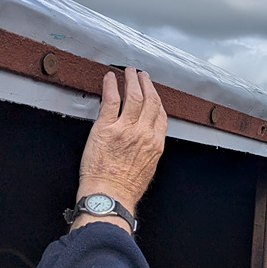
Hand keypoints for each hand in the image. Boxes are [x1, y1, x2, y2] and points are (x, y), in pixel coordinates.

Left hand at [75, 68, 167, 223]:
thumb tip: (144, 142)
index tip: (153, 93)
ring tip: (129, 72)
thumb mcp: (147, 169)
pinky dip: (111, 86)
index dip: (157, 99)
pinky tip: (110, 78)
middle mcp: (143, 134)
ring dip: (132, 80)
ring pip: (134, 96)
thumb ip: (148, 151)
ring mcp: (125, 129)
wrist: (110, 196)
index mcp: (155, 144)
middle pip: (150, 101)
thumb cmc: (125, 189)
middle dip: (147, 84)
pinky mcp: (106, 128)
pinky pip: (111, 100)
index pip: (160, 115)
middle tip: (142, 75)